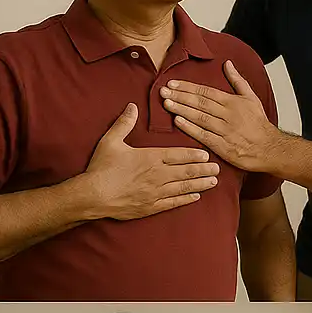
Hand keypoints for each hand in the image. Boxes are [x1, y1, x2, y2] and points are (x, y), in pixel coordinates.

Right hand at [82, 103, 220, 219]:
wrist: (93, 195)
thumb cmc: (101, 168)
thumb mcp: (111, 141)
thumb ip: (124, 123)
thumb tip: (132, 106)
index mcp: (150, 158)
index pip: (178, 155)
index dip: (194, 155)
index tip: (206, 154)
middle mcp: (157, 175)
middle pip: (186, 171)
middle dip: (204, 169)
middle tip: (218, 168)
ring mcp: (156, 192)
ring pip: (184, 187)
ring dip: (200, 183)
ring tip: (213, 181)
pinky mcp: (151, 206)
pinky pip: (173, 202)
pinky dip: (186, 199)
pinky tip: (196, 196)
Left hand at [162, 61, 286, 173]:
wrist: (270, 148)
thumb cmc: (259, 124)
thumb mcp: (252, 98)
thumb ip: (237, 80)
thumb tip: (227, 64)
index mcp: (233, 102)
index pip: (206, 92)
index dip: (188, 87)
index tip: (173, 83)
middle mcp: (228, 115)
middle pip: (200, 103)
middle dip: (180, 96)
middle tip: (163, 91)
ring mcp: (225, 131)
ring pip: (199, 117)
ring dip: (182, 109)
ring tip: (166, 103)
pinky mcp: (223, 146)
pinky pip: (203, 135)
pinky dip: (190, 128)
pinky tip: (178, 121)